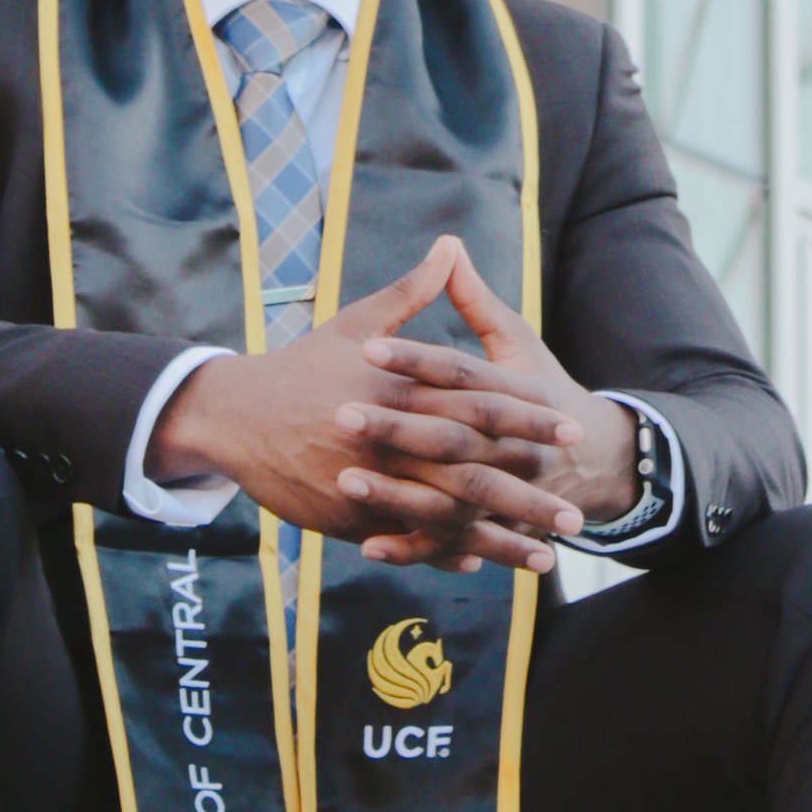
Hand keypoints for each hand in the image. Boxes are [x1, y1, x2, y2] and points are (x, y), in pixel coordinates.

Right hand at [146, 239, 587, 574]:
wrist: (235, 415)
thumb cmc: (302, 365)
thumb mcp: (357, 323)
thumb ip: (412, 293)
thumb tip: (450, 246)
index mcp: (403, 390)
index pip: (479, 406)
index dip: (527, 419)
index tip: (570, 430)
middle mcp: (394, 440)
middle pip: (474, 472)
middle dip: (527, 496)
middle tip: (577, 515)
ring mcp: (373, 483)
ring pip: (448, 518)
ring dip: (498, 541)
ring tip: (545, 558)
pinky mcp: (350, 516)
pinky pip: (406, 539)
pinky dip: (441, 553)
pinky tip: (477, 565)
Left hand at [337, 236, 640, 563]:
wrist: (595, 462)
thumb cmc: (542, 387)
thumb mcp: (517, 342)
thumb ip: (476, 301)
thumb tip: (448, 246)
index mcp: (519, 391)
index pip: (461, 372)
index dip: (416, 359)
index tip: (368, 348)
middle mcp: (516, 443)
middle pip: (451, 434)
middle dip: (396, 426)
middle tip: (341, 413)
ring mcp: (508, 491)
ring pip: (448, 495)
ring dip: (396, 491)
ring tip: (345, 478)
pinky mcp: (494, 528)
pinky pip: (449, 542)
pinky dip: (411, 546)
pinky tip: (367, 542)